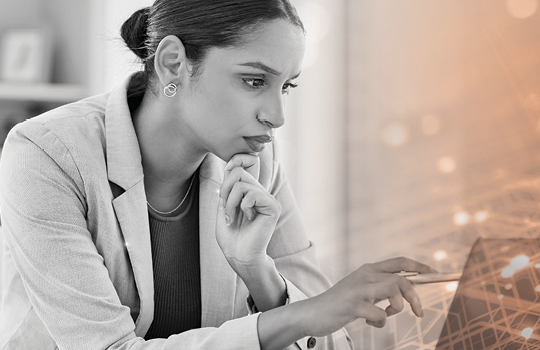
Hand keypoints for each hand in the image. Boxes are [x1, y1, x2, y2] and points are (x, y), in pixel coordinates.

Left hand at [216, 154, 281, 273]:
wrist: (239, 256)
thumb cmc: (231, 237)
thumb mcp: (223, 208)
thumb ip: (227, 189)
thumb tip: (229, 168)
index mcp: (250, 192)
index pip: (245, 164)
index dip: (233, 163)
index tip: (222, 186)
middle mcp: (260, 193)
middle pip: (239, 171)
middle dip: (225, 190)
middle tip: (225, 209)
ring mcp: (267, 199)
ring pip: (242, 184)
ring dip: (231, 202)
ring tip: (232, 217)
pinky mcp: (272, 206)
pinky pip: (251, 194)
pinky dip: (242, 206)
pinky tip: (248, 218)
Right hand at [301, 257, 435, 335]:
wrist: (312, 312)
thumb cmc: (340, 303)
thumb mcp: (361, 289)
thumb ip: (380, 286)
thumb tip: (406, 289)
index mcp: (368, 270)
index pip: (399, 262)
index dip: (420, 266)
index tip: (434, 274)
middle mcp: (365, 275)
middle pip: (401, 278)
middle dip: (415, 296)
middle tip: (418, 312)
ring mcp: (359, 290)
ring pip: (394, 290)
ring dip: (397, 308)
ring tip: (385, 315)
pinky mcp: (353, 305)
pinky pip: (379, 313)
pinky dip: (379, 321)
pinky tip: (369, 321)